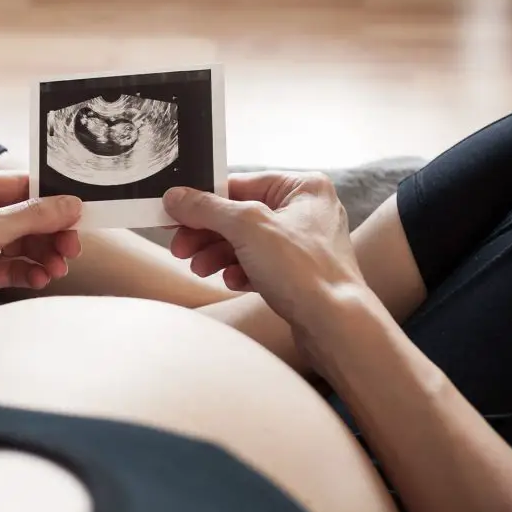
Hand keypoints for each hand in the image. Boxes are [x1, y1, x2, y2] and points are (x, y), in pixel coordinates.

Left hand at [0, 170, 82, 333]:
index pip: (21, 185)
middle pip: (27, 216)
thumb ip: (31, 216)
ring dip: (44, 255)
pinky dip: (29, 271)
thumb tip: (69, 204)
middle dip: (51, 234)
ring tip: (57, 269)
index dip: (52, 200)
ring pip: (24, 243)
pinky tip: (39, 279)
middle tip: (71, 248)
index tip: (79, 213)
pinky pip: (14, 266)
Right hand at [162, 172, 365, 330]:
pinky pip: (259, 265)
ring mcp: (304, 244)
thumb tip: (176, 196)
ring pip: (246, 242)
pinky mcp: (299, 274)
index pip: (240, 184)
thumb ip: (207, 208)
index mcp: (303, 187)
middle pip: (239, 215)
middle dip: (207, 234)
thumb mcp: (247, 228)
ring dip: (218, 255)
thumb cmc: (305, 270)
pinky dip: (240, 272)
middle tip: (181, 248)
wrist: (336, 326)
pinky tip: (233, 282)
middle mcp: (306, 211)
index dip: (203, 201)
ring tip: (201, 269)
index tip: (175, 214)